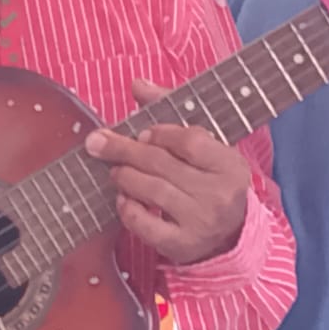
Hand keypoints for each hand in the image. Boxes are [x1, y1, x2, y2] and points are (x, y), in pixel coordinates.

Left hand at [84, 80, 249, 264]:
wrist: (229, 235)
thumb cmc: (210, 181)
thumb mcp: (203, 146)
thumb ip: (170, 111)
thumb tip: (138, 84)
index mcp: (230, 164)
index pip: (191, 140)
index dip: (160, 133)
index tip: (142, 133)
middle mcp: (220, 194)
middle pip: (164, 163)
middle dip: (125, 150)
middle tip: (98, 142)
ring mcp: (202, 222)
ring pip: (153, 191)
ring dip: (125, 176)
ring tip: (115, 171)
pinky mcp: (182, 245)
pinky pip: (146, 225)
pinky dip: (128, 210)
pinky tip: (123, 199)